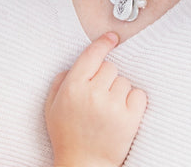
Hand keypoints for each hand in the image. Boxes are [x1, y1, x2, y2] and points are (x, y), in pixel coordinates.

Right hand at [45, 33, 146, 166]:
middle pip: (110, 67)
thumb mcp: (51, 106)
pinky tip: (122, 110)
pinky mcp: (130, 119)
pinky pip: (138, 94)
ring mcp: (112, 106)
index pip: (91, 55)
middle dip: (105, 76)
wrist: (83, 165)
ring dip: (118, 89)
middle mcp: (93, 94)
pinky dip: (133, 99)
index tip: (112, 37)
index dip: (103, 43)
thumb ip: (60, 80)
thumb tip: (75, 65)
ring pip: (124, 80)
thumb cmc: (66, 135)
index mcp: (73, 87)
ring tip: (108, 106)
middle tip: (99, 93)